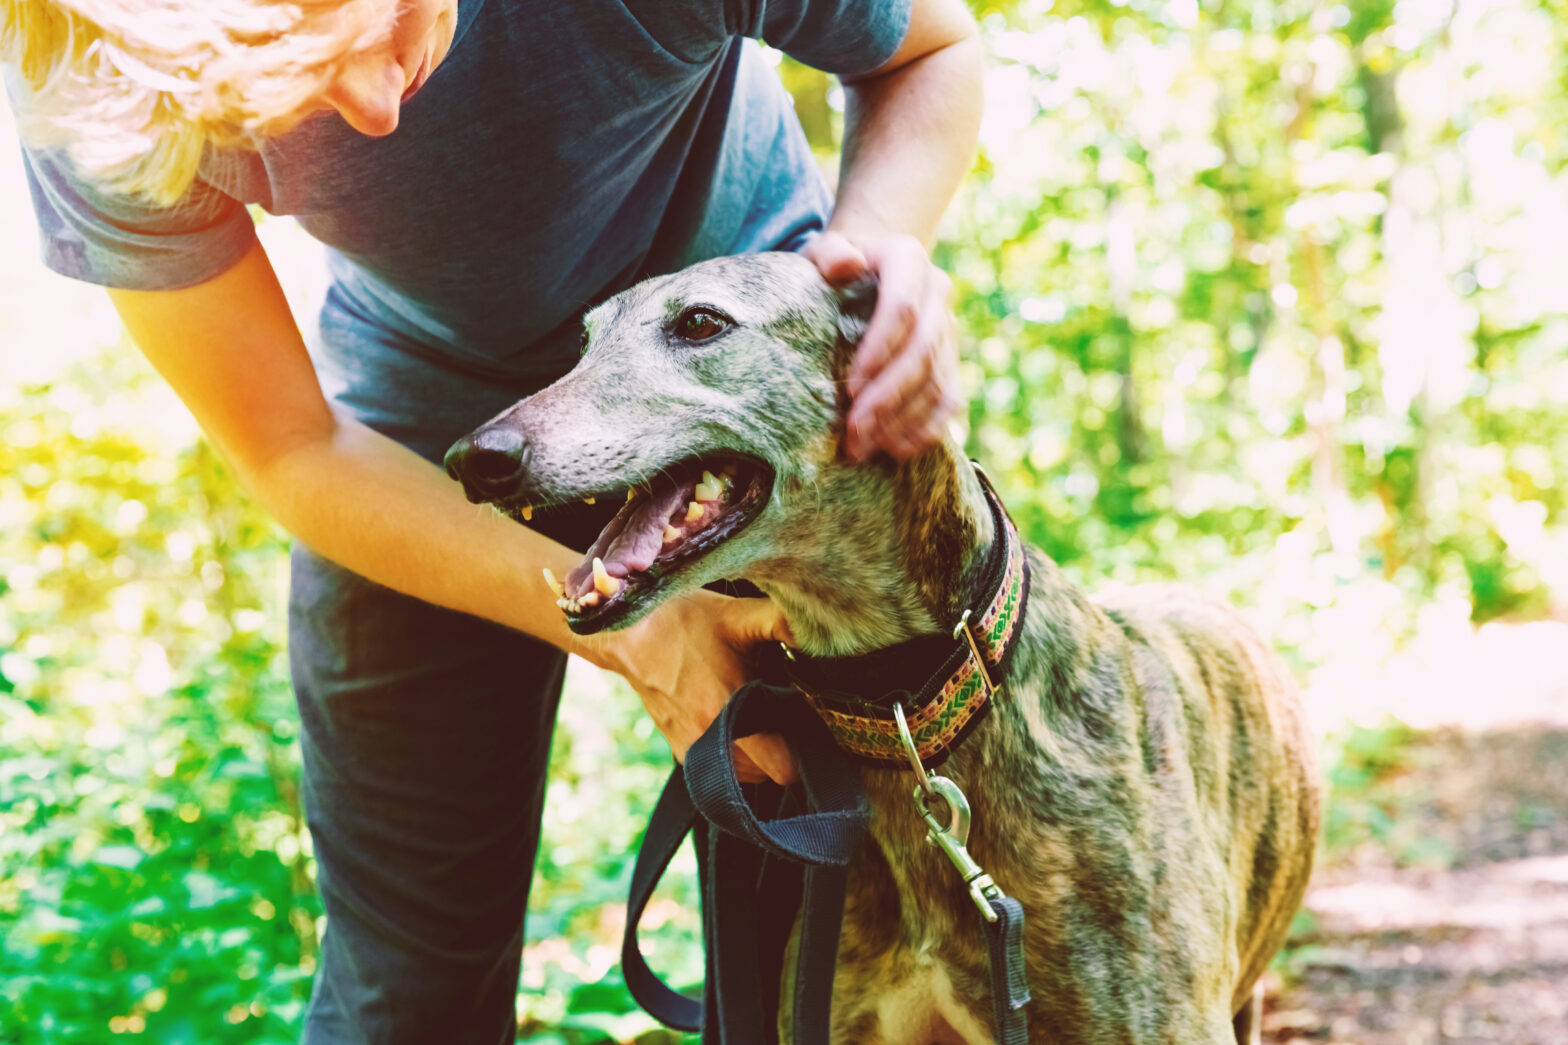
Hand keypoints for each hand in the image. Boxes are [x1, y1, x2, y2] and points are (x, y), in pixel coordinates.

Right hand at [586, 590, 797, 784]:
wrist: (628, 630)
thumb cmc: (685, 621)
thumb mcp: (738, 615)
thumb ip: (782, 623)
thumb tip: (822, 631)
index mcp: (727, 709)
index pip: (782, 766)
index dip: (804, 750)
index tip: (809, 723)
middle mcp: (708, 737)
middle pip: (766, 776)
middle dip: (783, 753)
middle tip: (788, 717)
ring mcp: (690, 747)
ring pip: (742, 776)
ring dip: (758, 757)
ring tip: (765, 721)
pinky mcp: (679, 748)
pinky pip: (717, 769)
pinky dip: (733, 757)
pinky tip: (739, 724)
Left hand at [802, 230, 962, 460]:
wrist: (867, 271)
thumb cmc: (833, 267)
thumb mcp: (821, 251)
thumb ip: (828, 252)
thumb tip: (847, 264)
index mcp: (908, 259)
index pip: (903, 309)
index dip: (880, 351)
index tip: (850, 387)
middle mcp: (937, 292)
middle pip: (922, 352)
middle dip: (888, 396)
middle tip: (854, 431)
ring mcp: (948, 328)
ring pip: (937, 381)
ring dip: (902, 420)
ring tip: (862, 447)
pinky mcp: (951, 359)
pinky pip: (949, 399)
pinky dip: (927, 429)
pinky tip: (895, 450)